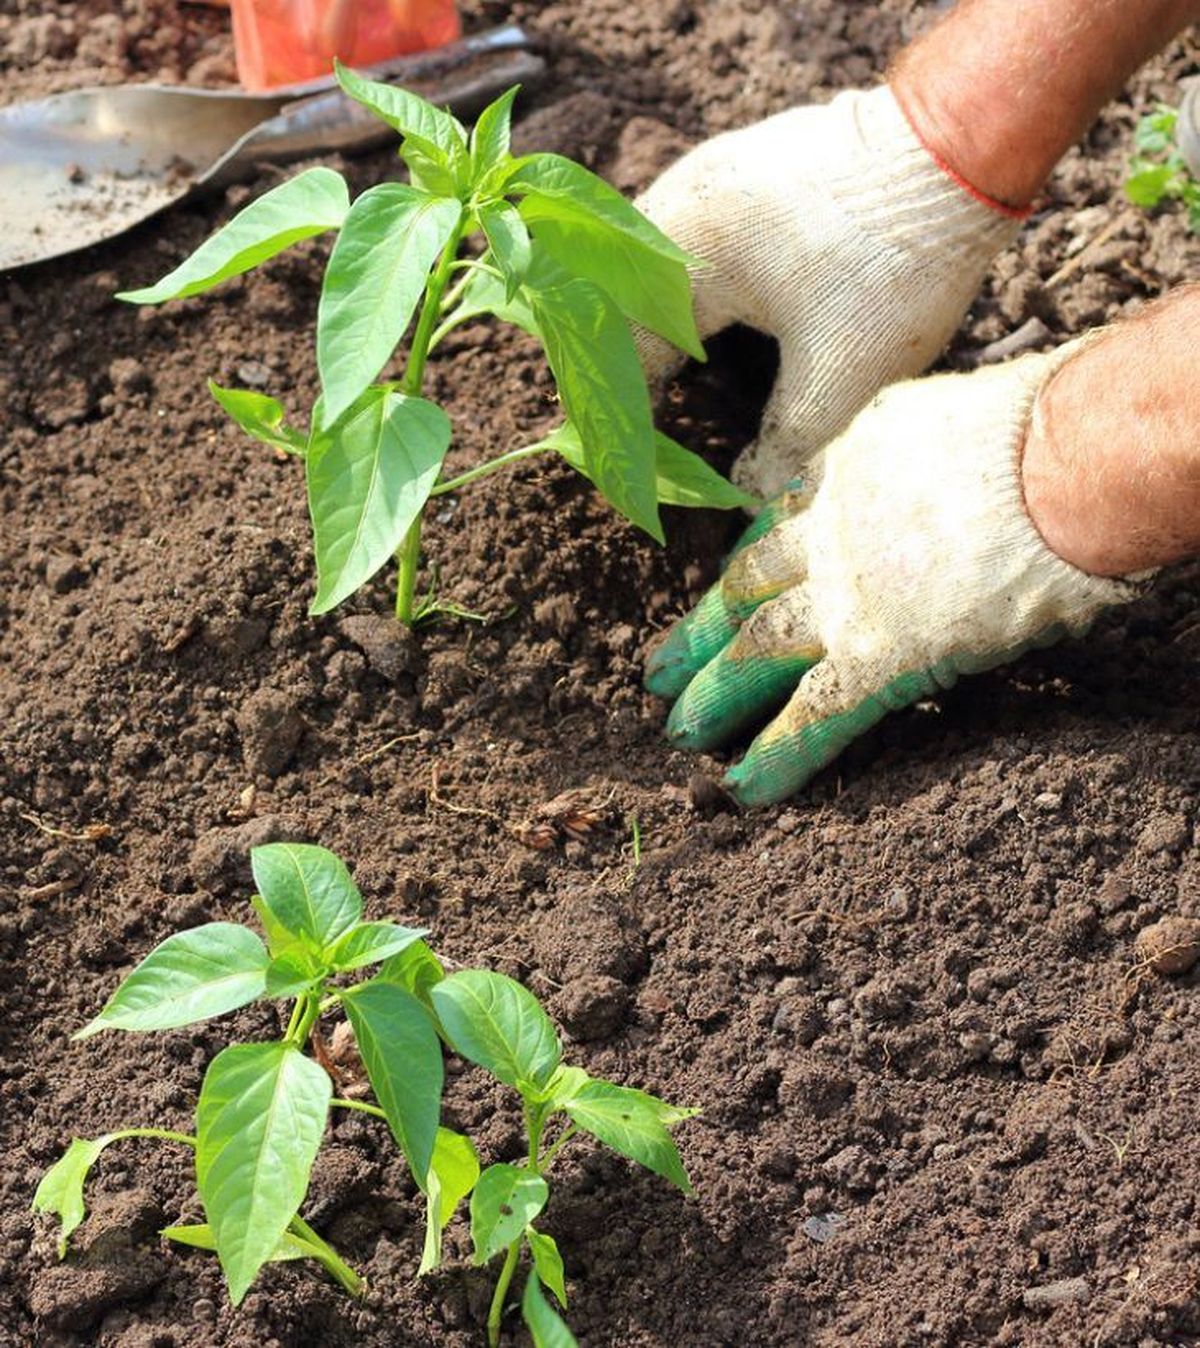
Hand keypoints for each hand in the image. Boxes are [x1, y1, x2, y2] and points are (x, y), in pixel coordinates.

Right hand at [635, 86, 1019, 496]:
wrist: (962, 147)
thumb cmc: (898, 265)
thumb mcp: (841, 377)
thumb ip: (784, 443)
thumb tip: (750, 495)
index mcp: (686, 258)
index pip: (630, 350)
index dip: (630, 412)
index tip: (637, 459)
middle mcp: (680, 205)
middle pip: (619, 300)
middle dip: (628, 365)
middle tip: (640, 421)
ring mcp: (710, 174)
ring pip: (645, 261)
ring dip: (648, 320)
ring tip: (661, 377)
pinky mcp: (744, 163)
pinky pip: (681, 231)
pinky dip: (678, 282)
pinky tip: (703, 314)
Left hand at [644, 348, 1146, 805]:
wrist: (1061, 461)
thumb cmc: (1042, 430)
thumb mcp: (961, 421)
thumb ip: (936, 459)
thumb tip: (962, 479)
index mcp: (853, 467)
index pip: (786, 520)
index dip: (751, 559)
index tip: (727, 582)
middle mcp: (834, 529)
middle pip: (749, 585)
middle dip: (702, 630)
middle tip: (659, 669)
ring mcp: (848, 593)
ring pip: (759, 648)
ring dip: (716, 692)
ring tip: (677, 732)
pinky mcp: (880, 653)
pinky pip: (818, 712)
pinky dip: (779, 753)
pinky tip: (743, 787)